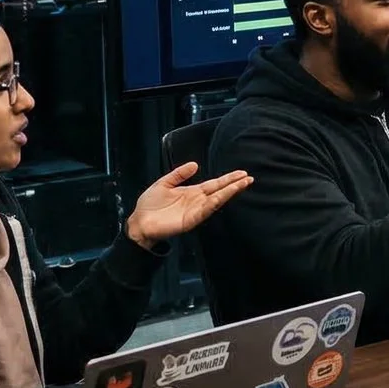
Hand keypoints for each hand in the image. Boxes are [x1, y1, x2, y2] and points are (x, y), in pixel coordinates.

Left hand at [125, 163, 252, 247]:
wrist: (139, 222)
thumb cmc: (149, 205)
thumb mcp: (164, 183)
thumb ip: (179, 174)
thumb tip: (195, 164)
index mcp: (192, 192)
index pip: (214, 184)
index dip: (228, 179)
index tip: (241, 173)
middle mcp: (197, 201)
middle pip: (220, 191)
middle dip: (235, 184)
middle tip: (249, 177)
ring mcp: (196, 211)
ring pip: (217, 200)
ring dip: (230, 192)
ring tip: (243, 184)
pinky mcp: (191, 220)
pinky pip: (205, 210)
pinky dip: (215, 202)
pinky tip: (224, 196)